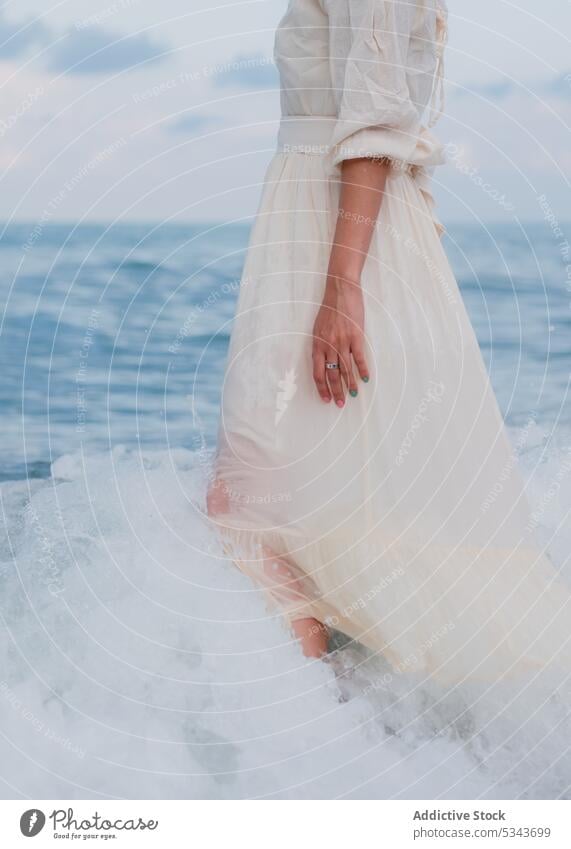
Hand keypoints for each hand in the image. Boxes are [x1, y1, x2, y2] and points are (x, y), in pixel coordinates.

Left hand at [312, 276, 368, 405]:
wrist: (340, 290)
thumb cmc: (329, 308)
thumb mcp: (318, 327)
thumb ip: (320, 344)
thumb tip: (323, 360)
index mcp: (317, 344)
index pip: (317, 372)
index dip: (321, 388)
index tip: (325, 398)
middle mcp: (328, 346)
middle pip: (332, 375)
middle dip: (336, 391)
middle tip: (340, 403)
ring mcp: (343, 342)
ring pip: (346, 370)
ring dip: (350, 385)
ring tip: (353, 395)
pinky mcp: (356, 336)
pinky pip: (359, 358)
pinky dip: (363, 370)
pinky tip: (365, 379)